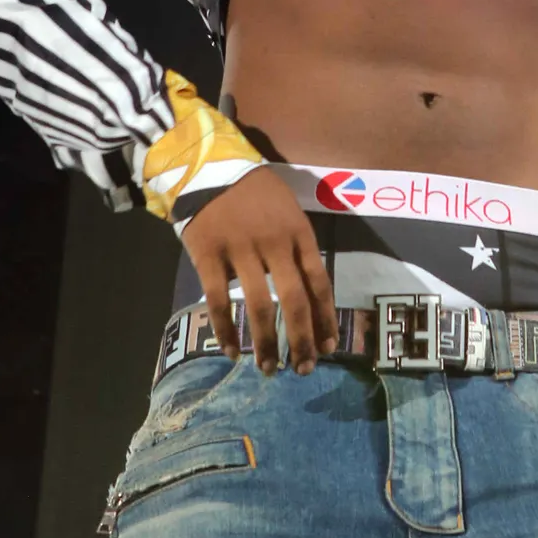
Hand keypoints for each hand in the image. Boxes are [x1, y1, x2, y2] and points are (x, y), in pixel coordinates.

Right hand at [181, 167, 337, 375]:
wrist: (208, 166)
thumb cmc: (254, 192)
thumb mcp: (289, 210)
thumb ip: (299, 248)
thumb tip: (311, 298)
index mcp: (299, 233)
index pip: (320, 283)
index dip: (326, 319)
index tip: (329, 347)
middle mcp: (274, 245)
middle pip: (294, 302)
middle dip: (301, 341)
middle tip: (303, 370)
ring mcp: (240, 251)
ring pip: (258, 307)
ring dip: (266, 344)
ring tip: (269, 369)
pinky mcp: (208, 257)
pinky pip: (219, 301)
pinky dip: (226, 330)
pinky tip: (232, 352)